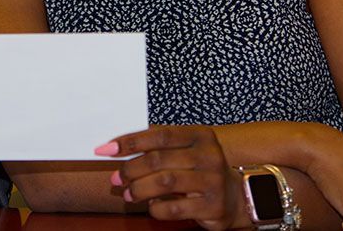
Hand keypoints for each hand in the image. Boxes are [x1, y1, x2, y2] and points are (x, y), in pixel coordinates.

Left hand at [98, 125, 246, 230]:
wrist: (236, 197)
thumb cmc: (200, 169)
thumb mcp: (186, 150)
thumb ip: (158, 148)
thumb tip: (116, 150)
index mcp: (200, 135)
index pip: (159, 135)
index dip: (130, 142)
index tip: (106, 150)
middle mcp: (209, 155)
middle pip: (158, 160)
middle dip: (130, 169)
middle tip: (116, 178)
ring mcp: (213, 181)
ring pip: (164, 183)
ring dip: (138, 189)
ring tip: (128, 194)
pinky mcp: (213, 206)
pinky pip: (173, 208)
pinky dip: (155, 207)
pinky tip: (151, 205)